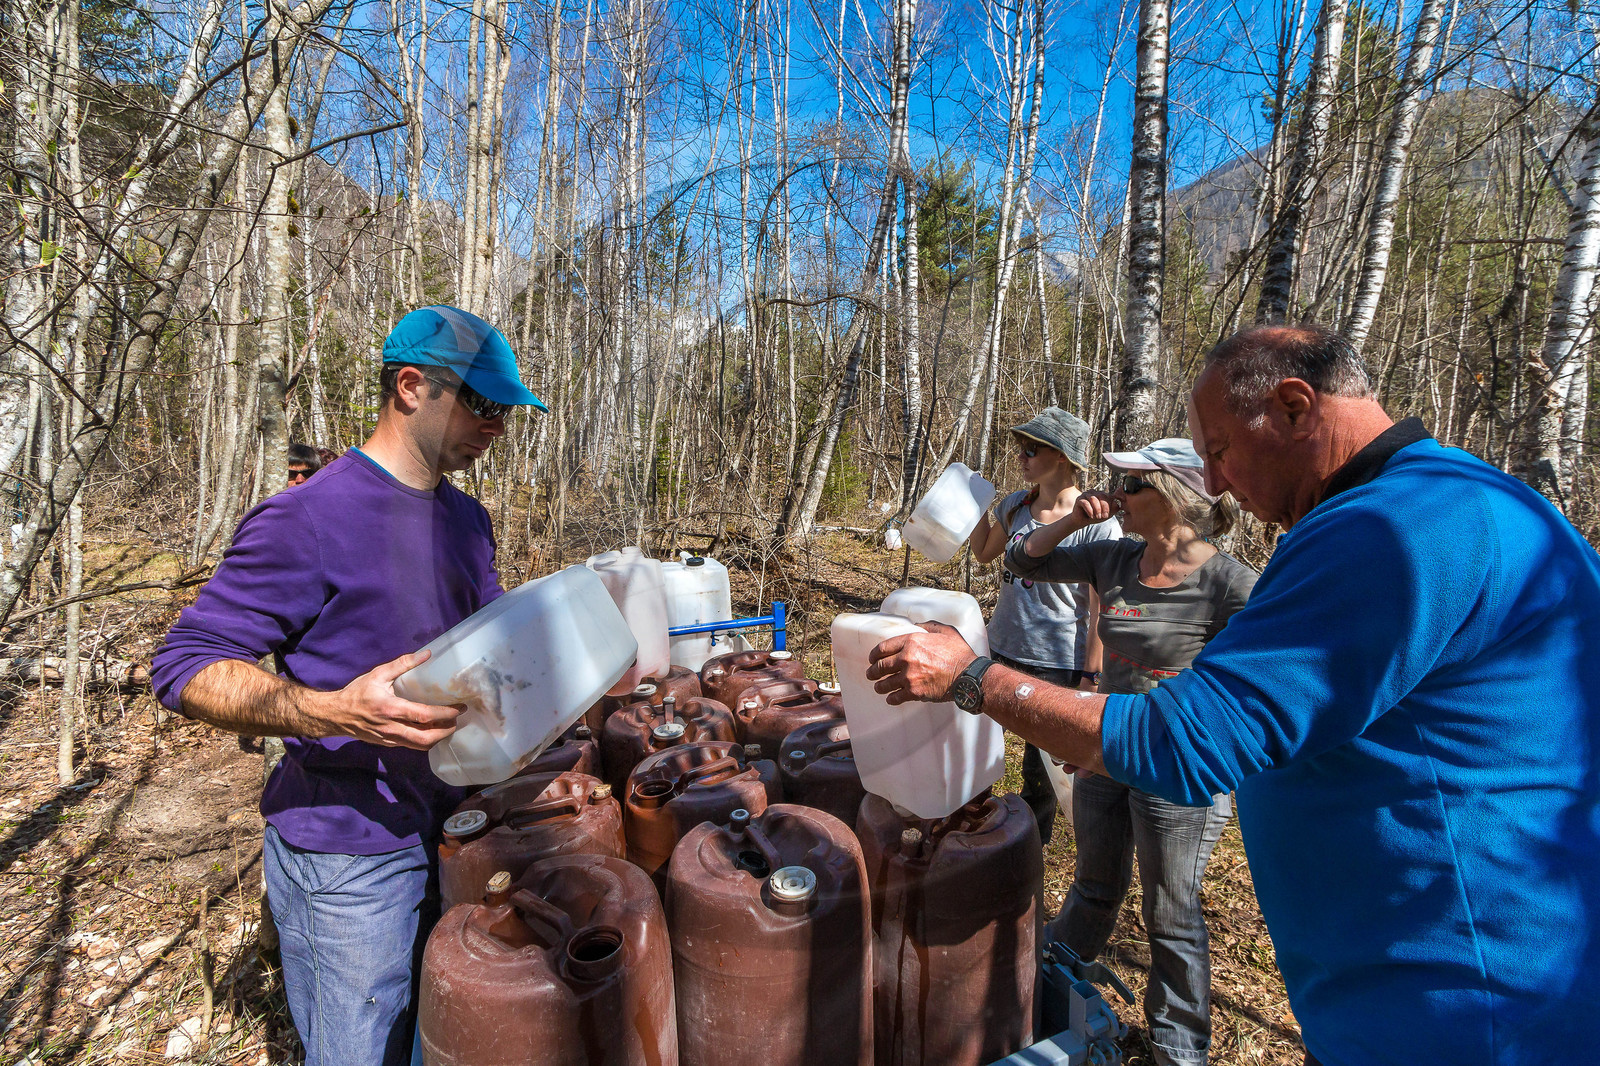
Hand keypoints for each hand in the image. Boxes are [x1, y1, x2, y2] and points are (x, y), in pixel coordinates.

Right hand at [318, 649, 462, 749]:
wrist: (335, 715)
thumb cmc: (357, 693)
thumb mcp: (378, 674)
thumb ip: (403, 664)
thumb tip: (426, 654)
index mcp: (391, 709)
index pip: (424, 715)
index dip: (445, 714)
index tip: (459, 708)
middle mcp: (392, 727)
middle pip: (426, 738)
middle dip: (446, 730)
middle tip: (457, 720)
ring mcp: (390, 739)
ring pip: (420, 745)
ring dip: (438, 737)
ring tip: (447, 725)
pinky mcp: (387, 744)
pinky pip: (411, 745)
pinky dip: (425, 739)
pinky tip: (431, 729)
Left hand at [865, 621, 977, 704]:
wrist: (968, 675)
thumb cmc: (959, 653)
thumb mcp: (945, 631)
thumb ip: (928, 626)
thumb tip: (917, 625)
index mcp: (912, 641)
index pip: (883, 647)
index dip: (874, 654)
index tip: (871, 658)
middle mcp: (906, 658)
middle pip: (880, 666)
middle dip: (873, 671)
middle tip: (871, 674)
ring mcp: (909, 676)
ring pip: (885, 683)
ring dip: (879, 686)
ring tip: (878, 687)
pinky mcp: (914, 692)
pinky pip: (896, 697)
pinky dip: (891, 698)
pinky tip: (890, 698)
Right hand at [1074, 491, 1118, 523]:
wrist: (1082, 521)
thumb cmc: (1094, 516)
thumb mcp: (1106, 514)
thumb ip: (1113, 509)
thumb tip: (1118, 505)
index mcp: (1101, 494)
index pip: (1108, 496)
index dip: (1110, 505)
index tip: (1108, 515)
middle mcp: (1094, 492)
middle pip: (1101, 496)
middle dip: (1104, 507)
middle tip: (1104, 516)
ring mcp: (1086, 494)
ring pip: (1093, 499)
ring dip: (1097, 509)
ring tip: (1098, 517)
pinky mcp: (1079, 499)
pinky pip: (1085, 503)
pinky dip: (1090, 510)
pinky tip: (1091, 516)